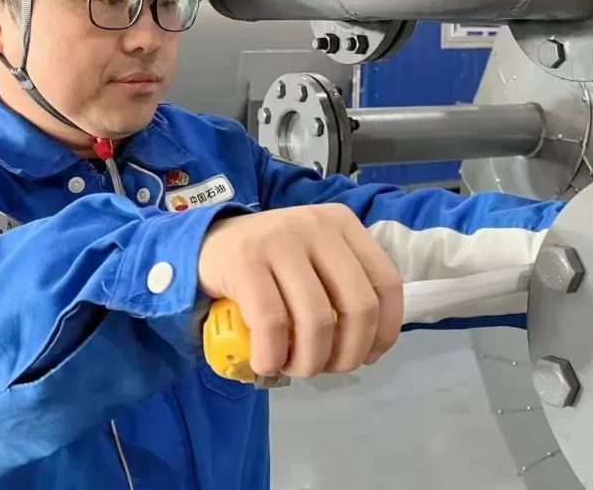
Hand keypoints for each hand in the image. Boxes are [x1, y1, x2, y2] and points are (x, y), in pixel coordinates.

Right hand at [198, 204, 402, 378]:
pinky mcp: (245, 261)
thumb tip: (369, 344)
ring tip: (295, 368)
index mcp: (343, 224)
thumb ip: (344, 287)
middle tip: (327, 369)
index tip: (368, 356)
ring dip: (309, 361)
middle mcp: (317, 226)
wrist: (206, 244)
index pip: (386, 284)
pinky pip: (272, 324)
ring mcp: (281, 240)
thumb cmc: (270, 261)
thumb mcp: (315, 259)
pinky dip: (273, 356)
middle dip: (347, 354)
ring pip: (317, 321)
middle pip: (358, 306)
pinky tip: (267, 364)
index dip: (384, 331)